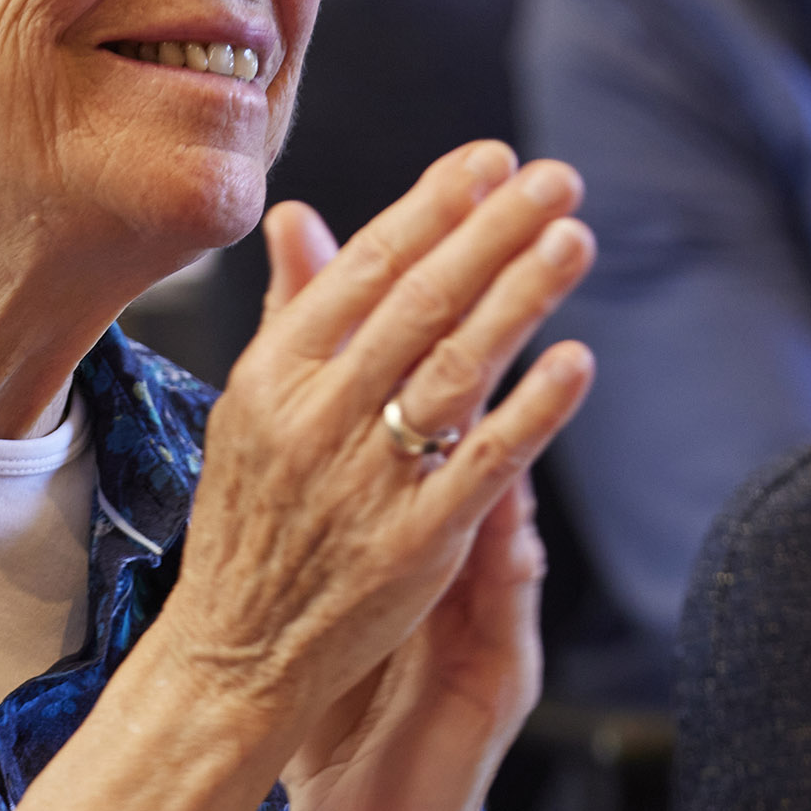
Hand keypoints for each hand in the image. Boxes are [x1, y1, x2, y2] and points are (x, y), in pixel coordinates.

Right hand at [0, 146, 592, 810]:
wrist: (234, 652)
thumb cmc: (252, 518)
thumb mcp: (251, 405)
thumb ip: (291, 310)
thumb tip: (296, 214)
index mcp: (274, 374)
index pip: (365, 269)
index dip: (433, 207)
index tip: (492, 158)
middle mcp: (316, 418)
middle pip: (420, 304)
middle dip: (493, 232)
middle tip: (557, 178)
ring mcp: (366, 482)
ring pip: (457, 370)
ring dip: (521, 297)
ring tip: (574, 239)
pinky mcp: (414, 545)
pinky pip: (484, 463)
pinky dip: (533, 410)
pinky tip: (576, 361)